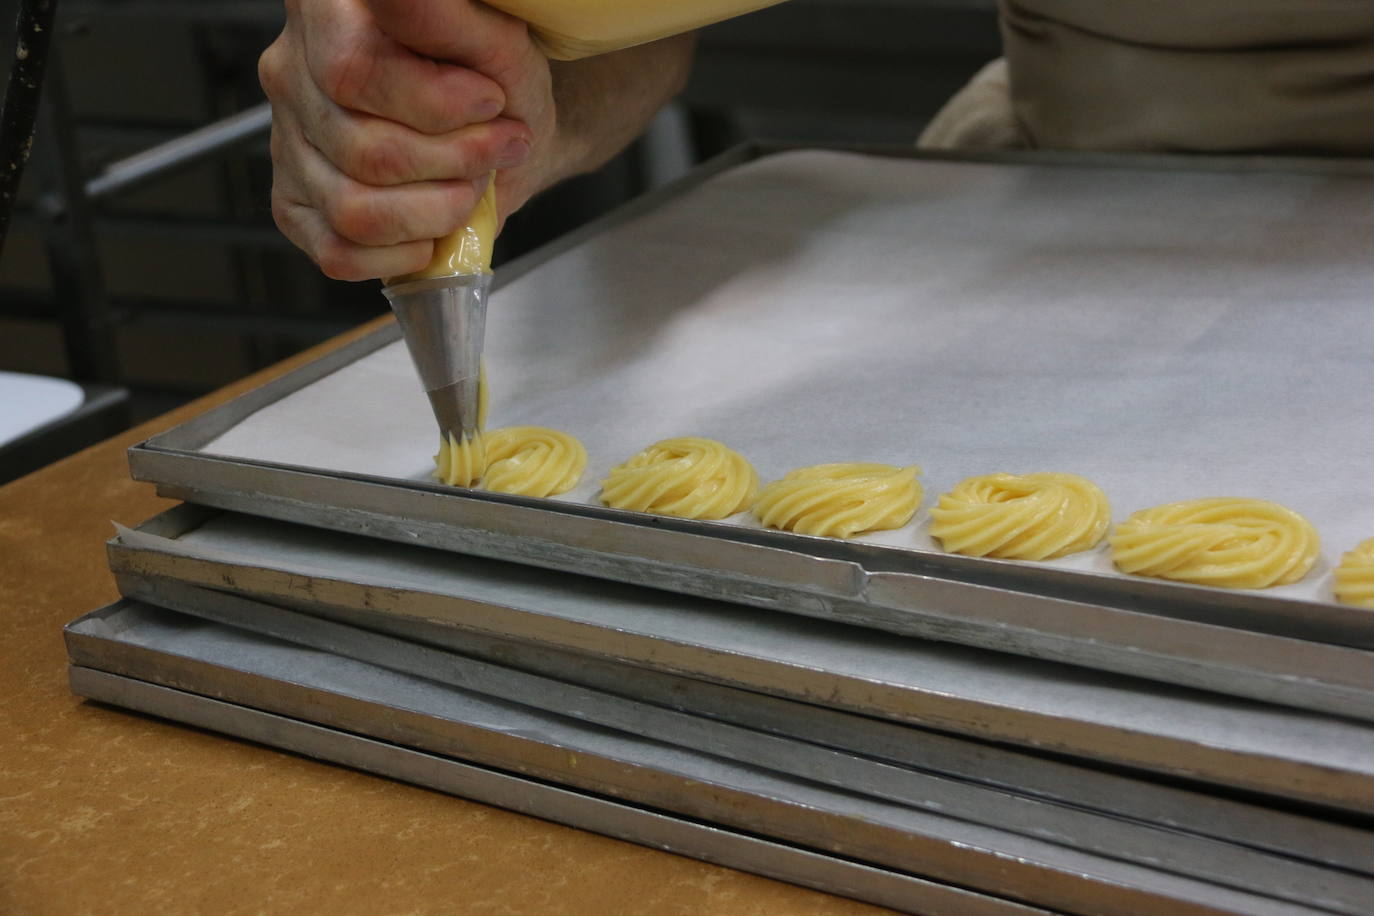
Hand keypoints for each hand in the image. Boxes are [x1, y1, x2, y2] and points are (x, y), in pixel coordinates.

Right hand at [258, 0, 553, 280]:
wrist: (500, 131)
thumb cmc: (494, 83)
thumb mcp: (495, 42)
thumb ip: (446, 20)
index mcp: (325, 13)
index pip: (353, 70)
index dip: (435, 102)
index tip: (491, 101)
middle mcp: (290, 72)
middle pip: (363, 149)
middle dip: (454, 162)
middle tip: (497, 148)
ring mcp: (285, 142)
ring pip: (353, 209)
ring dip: (436, 212)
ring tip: (471, 186)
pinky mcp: (294, 203)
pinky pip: (338, 252)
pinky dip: (403, 254)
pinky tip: (432, 229)